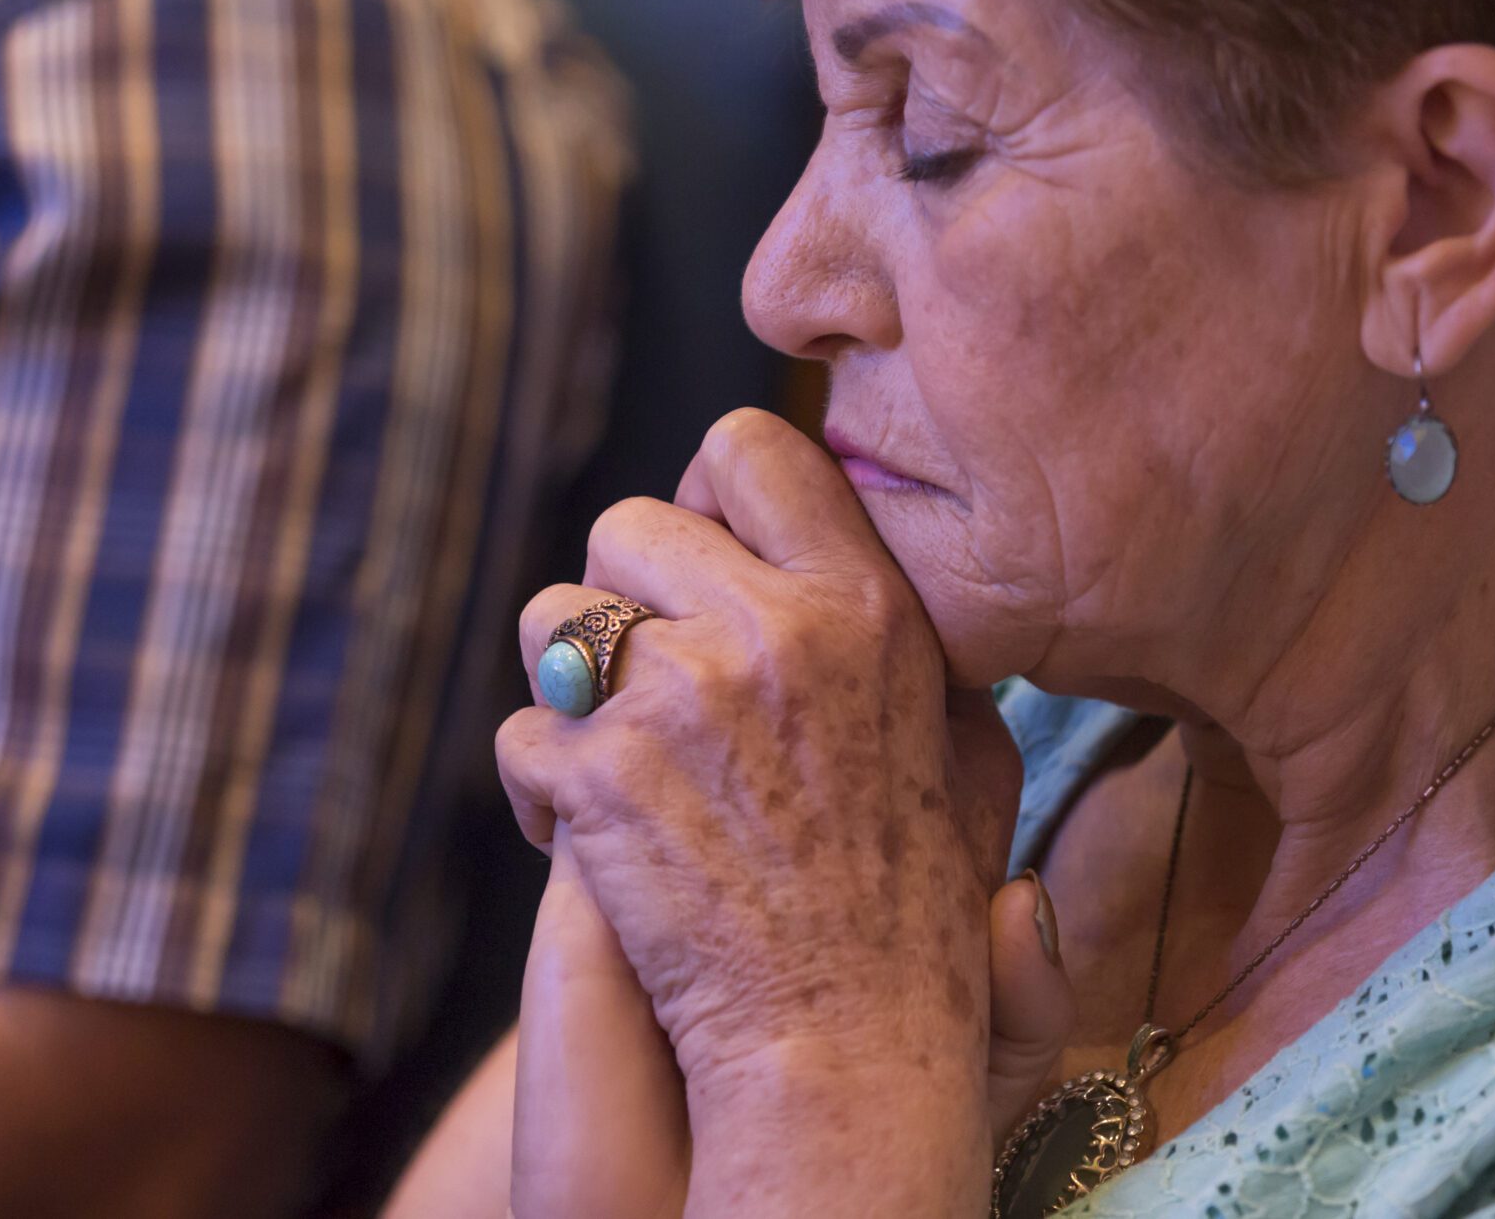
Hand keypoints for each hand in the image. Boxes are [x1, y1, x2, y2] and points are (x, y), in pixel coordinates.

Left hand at [495, 410, 1060, 1211]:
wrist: (847, 1049)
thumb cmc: (916, 912)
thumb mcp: (971, 755)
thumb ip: (919, 647)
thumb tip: (856, 569)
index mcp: (862, 605)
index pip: (749, 447)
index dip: (708, 495)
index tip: (709, 560)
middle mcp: (769, 630)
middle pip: (624, 524)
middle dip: (626, 599)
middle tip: (655, 681)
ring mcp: (675, 700)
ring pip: (552, 621)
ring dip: (572, 685)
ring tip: (617, 754)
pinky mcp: (596, 780)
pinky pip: (523, 732)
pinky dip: (543, 790)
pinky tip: (590, 838)